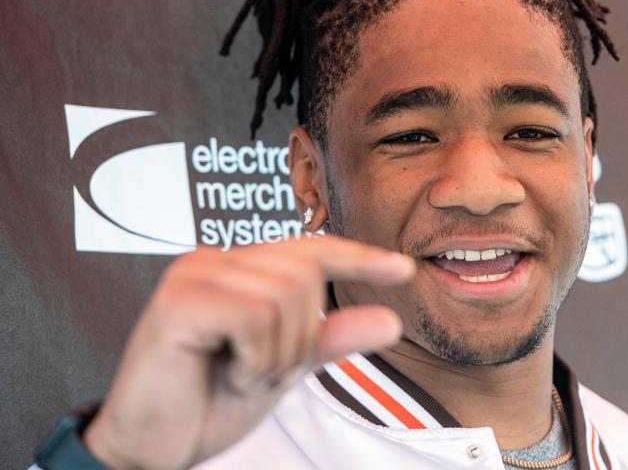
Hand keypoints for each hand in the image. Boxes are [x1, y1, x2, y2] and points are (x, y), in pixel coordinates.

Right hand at [82, 236, 413, 469]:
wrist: (151, 449)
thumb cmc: (207, 403)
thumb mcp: (284, 367)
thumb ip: (331, 339)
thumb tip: (390, 321)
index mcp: (238, 269)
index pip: (311, 250)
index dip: (359, 258)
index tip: (403, 269)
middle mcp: (215, 260)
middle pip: (306, 274)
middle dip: (299, 338)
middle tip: (257, 371)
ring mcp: (194, 273)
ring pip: (285, 295)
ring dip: (275, 354)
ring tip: (238, 374)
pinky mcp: (179, 299)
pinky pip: (255, 315)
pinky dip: (254, 357)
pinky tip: (225, 373)